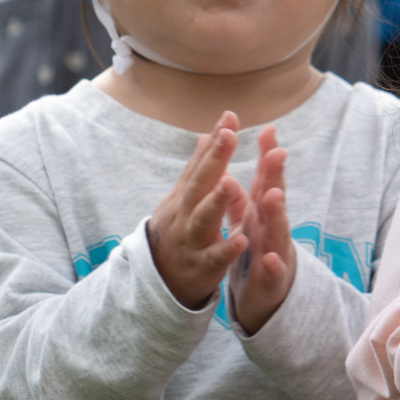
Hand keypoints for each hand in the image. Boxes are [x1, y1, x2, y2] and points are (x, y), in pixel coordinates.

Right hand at [148, 112, 248, 309]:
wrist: (157, 282)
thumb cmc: (177, 232)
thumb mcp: (184, 199)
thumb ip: (198, 169)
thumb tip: (208, 134)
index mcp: (185, 197)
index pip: (201, 164)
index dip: (215, 142)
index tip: (230, 117)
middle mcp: (185, 215)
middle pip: (199, 184)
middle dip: (214, 159)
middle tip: (229, 135)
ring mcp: (191, 241)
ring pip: (202, 220)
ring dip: (216, 201)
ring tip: (231, 183)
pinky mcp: (201, 268)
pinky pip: (214, 259)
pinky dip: (227, 250)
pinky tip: (242, 240)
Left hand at [229, 126, 297, 335]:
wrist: (268, 298)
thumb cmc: (259, 253)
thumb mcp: (250, 223)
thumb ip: (245, 198)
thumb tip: (234, 171)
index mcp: (263, 213)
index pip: (266, 179)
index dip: (268, 156)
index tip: (268, 130)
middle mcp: (273, 227)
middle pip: (275, 198)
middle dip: (276, 175)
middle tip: (277, 151)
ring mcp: (276, 252)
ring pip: (277, 230)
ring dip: (276, 213)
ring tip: (273, 195)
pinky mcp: (273, 280)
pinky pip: (272, 271)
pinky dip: (271, 264)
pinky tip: (268, 257)